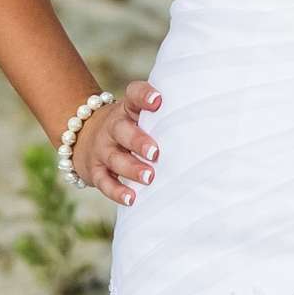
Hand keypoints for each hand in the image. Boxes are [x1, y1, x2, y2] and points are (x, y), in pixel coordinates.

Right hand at [69, 77, 161, 206]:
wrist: (84, 138)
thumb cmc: (130, 127)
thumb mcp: (138, 115)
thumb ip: (165, 117)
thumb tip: (210, 124)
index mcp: (127, 110)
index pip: (132, 95)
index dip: (143, 96)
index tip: (158, 100)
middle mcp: (113, 127)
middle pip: (122, 130)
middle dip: (138, 140)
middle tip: (156, 152)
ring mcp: (102, 149)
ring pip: (114, 157)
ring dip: (131, 168)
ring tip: (149, 177)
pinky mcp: (95, 170)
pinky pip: (103, 181)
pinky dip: (117, 191)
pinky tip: (131, 199)